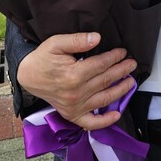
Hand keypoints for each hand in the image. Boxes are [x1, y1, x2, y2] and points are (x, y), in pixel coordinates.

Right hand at [16, 31, 136, 130]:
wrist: (28, 75)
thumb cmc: (43, 58)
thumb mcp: (56, 43)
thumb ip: (77, 40)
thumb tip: (97, 38)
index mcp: (73, 75)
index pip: (101, 65)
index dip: (115, 57)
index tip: (123, 52)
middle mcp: (76, 93)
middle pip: (106, 80)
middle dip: (122, 71)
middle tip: (132, 64)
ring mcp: (74, 106)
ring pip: (104, 99)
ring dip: (121, 91)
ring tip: (131, 82)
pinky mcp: (71, 115)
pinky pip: (91, 122)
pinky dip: (105, 121)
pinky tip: (117, 115)